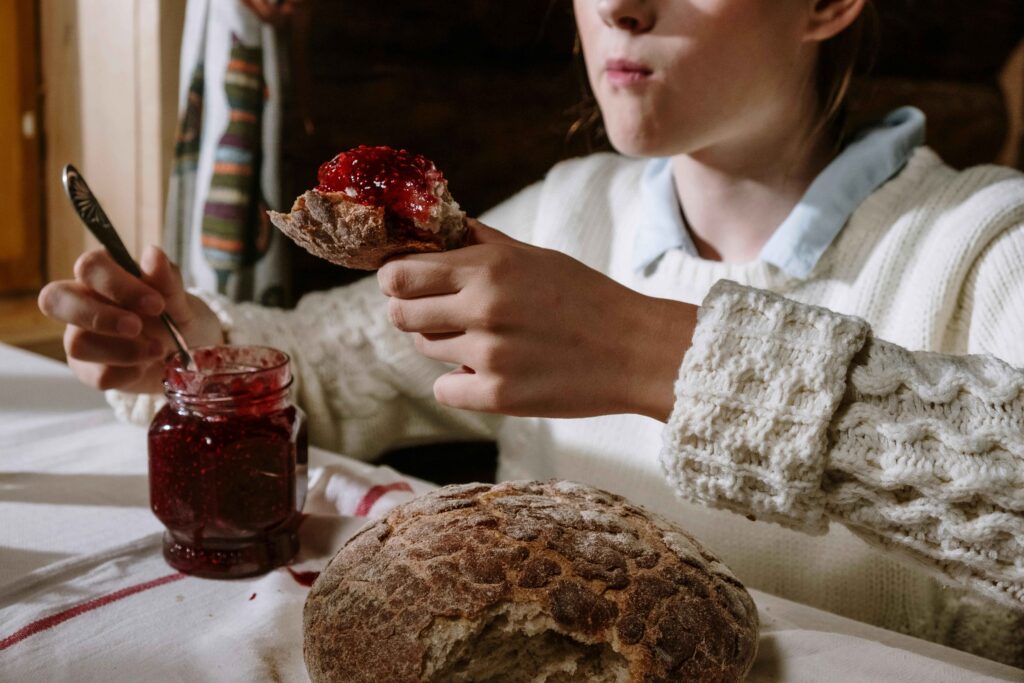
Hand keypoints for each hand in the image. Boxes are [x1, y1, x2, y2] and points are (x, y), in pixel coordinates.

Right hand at [38, 246, 223, 393]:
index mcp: (105, 275)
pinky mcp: (88, 369)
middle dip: (98, 316)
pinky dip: (126, 374)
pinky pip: (95, 375)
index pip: (89, 267)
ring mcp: (81, 336)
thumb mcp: (181, 299)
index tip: (156, 304)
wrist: (192, 358)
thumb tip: (153, 253)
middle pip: (55, 299)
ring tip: (158, 351)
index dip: (117, 285)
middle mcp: (84, 302)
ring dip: (122, 351)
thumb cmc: (179, 318)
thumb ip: (167, 281)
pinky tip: (146, 368)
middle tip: (137, 327)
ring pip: (76, 343)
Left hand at [377, 219, 696, 419]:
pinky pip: (444, 390)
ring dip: (443, 345)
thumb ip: (482, 245)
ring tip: (483, 340)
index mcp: (490, 267)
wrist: (634, 350)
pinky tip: (488, 373)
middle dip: (411, 313)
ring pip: (425, 349)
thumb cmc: (586, 297)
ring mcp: (489, 354)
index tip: (403, 285)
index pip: (400, 274)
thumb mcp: (535, 257)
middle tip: (436, 315)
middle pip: (401, 314)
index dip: (394, 280)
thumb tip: (439, 229)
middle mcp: (483, 307)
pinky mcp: (498, 396)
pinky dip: (459, 383)